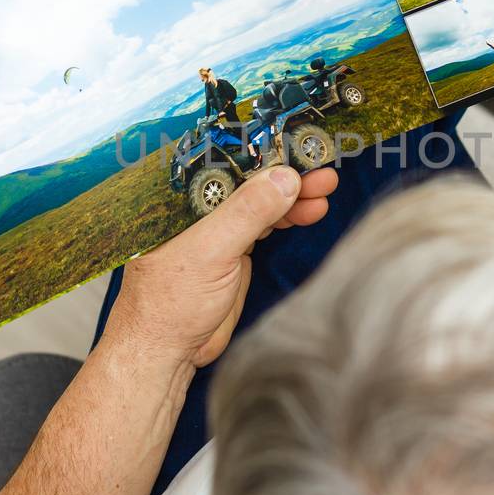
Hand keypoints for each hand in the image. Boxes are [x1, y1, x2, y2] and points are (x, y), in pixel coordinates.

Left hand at [106, 165, 338, 367]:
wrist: (166, 352)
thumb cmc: (168, 303)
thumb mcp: (210, 252)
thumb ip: (247, 214)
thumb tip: (283, 179)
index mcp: (179, 198)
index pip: (223, 161)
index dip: (261, 150)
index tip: (296, 142)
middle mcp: (197, 208)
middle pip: (248, 179)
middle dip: (286, 173)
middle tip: (322, 166)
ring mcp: (217, 230)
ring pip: (261, 202)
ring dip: (294, 194)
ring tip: (326, 187)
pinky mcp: (233, 252)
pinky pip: (265, 225)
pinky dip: (290, 216)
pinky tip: (311, 209)